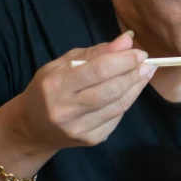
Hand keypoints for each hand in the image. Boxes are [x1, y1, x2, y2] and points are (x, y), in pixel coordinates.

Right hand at [10, 31, 155, 153]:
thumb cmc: (49, 88)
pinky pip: (117, 117)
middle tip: (147, 63)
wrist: (32, 127)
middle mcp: (66, 109)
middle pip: (111, 90)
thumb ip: (95, 53)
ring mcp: (79, 127)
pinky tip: (132, 90)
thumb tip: (127, 40)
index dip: (124, 60)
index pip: (98, 70)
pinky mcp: (91, 140)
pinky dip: (127, 101)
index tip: (140, 53)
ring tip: (145, 73)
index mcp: (56, 85)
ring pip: (119, 105)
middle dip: (134, 74)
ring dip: (137, 87)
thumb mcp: (62, 64)